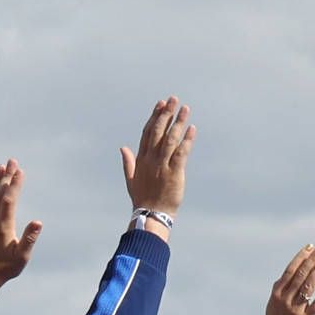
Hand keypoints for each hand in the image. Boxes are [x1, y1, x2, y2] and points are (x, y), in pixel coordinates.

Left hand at [0, 160, 39, 285]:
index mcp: (3, 227)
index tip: (20, 171)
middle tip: (12, 161)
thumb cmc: (5, 268)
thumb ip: (29, 239)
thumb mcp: (22, 257)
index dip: (14, 184)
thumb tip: (38, 222)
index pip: (8, 200)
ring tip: (1, 166)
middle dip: (6, 176)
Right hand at [122, 97, 192, 220]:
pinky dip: (187, 140)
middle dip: (166, 113)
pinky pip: (181, 152)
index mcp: (141, 159)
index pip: (148, 132)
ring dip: (178, 122)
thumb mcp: (130, 179)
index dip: (155, 116)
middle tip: (173, 99)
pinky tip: (192, 129)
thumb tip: (122, 147)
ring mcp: (162, 165)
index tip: (161, 104)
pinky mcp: (174, 172)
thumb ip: (127, 162)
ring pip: (170, 139)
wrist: (152, 215)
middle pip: (158, 131)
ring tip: (185, 108)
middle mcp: (151, 159)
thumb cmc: (143, 199)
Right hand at [256, 244, 314, 314]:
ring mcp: (296, 310)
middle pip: (301, 274)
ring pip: (309, 285)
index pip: (290, 270)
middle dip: (312, 259)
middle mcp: (285, 300)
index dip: (301, 257)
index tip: (310, 247)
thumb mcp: (273, 306)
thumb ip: (280, 290)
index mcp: (276, 294)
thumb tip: (288, 273)